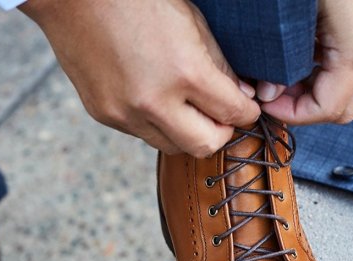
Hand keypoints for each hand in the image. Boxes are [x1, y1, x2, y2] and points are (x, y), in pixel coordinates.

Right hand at [20, 0, 259, 156]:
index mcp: (184, 71)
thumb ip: (218, 66)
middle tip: (220, 117)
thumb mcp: (191, 22)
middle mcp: (154, 102)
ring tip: (184, 107)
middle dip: (220, 133)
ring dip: (185, 133)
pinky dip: (155, 123)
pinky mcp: (105, 116)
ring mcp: (126, 114)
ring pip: (171, 147)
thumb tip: (240, 97)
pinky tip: (151, 97)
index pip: (232, 113)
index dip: (247, 113)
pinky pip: (142, 134)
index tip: (247, 109)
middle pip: (204, 146)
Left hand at [257, 0, 352, 124]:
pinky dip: (315, 77)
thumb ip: (278, 55)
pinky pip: (342, 71)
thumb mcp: (288, 13)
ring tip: (276, 80)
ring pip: (344, 92)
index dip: (293, 113)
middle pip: (342, 109)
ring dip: (308, 95)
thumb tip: (268, 91)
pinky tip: (290, 63)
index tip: (265, 102)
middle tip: (271, 96)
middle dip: (303, 110)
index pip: (329, 108)